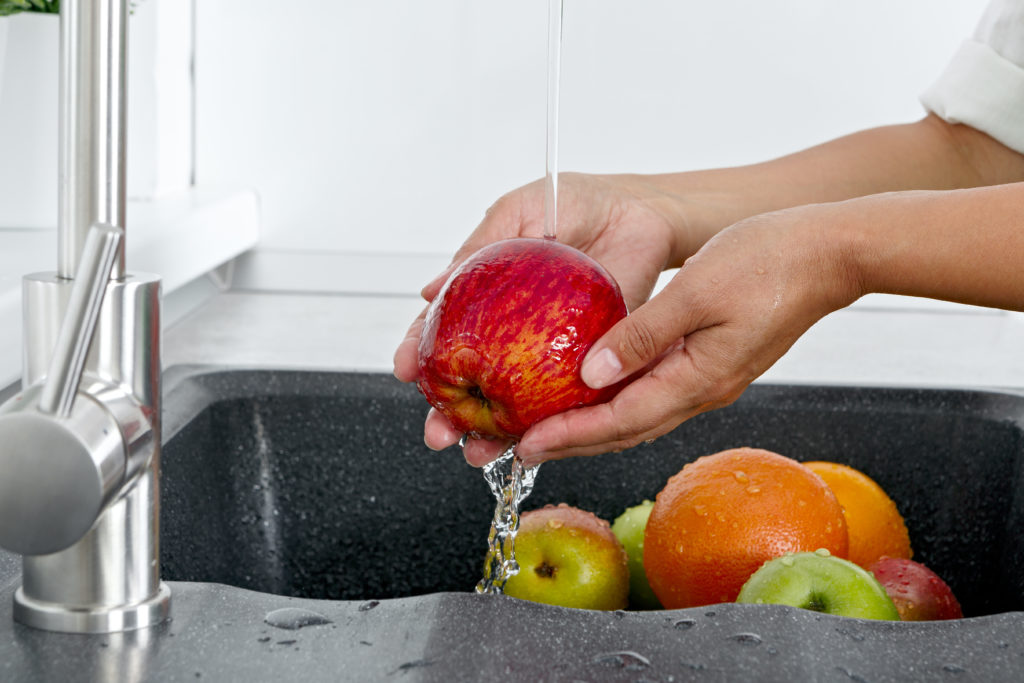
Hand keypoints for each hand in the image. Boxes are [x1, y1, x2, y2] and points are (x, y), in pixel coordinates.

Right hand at [393, 172, 691, 463]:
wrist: (642, 211)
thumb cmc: (577, 202)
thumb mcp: (518, 213)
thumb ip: (476, 249)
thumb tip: (428, 290)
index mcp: (486, 295)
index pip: (445, 331)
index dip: (422, 353)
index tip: (406, 371)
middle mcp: (511, 331)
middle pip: (473, 381)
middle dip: (449, 413)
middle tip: (437, 434)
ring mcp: (547, 352)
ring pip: (513, 402)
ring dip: (491, 433)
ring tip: (474, 453)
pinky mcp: (589, 362)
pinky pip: (564, 400)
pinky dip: (546, 424)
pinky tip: (529, 444)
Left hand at [513, 202, 860, 466]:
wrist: (830, 254)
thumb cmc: (768, 261)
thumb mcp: (696, 292)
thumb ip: (642, 335)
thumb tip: (591, 375)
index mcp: (700, 378)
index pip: (620, 422)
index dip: (570, 436)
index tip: (527, 443)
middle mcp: (704, 390)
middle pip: (626, 431)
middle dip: (573, 443)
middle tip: (522, 447)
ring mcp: (710, 380)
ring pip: (640, 417)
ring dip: (593, 427)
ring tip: (548, 427)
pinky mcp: (713, 364)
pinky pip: (655, 395)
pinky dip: (618, 402)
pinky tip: (593, 390)